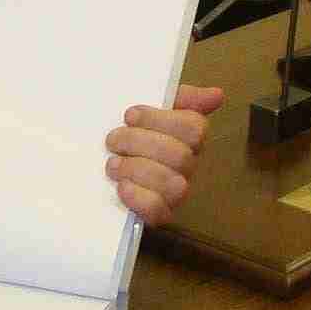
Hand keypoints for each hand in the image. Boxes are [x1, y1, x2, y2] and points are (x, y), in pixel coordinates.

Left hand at [106, 82, 226, 225]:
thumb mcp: (149, 112)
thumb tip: (217, 94)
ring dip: (136, 169)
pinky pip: (158, 210)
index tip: (130, 115)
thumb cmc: (130, 137)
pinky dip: (138, 197)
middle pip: (180, 155)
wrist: (93, 174)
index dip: (160, 120)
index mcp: (187, 138)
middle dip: (140, 143)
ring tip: (112, 164)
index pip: (194, 128)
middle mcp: (187, 166)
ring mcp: (175, 193)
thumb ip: (180, 99)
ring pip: (172, 184)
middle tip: (113, 140)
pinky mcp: (158, 215)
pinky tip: (121, 187)